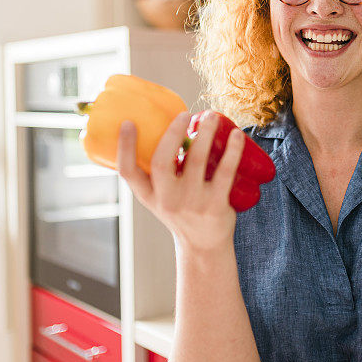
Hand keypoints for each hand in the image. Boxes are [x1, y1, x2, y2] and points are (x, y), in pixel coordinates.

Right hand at [116, 110, 245, 252]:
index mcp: (149, 196)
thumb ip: (158, 172)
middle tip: (185, 114)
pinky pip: (225, 172)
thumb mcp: (161, 198)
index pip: (128, 172)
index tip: (129, 122)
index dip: (125, 147)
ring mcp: (192, 203)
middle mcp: (167, 200)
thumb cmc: (182, 212)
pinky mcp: (215, 206)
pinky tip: (237, 135)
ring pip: (197, 161)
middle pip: (161, 162)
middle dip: (172, 133)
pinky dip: (233, 150)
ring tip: (211, 116)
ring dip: (205, 134)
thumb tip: (164, 127)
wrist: (204, 247)